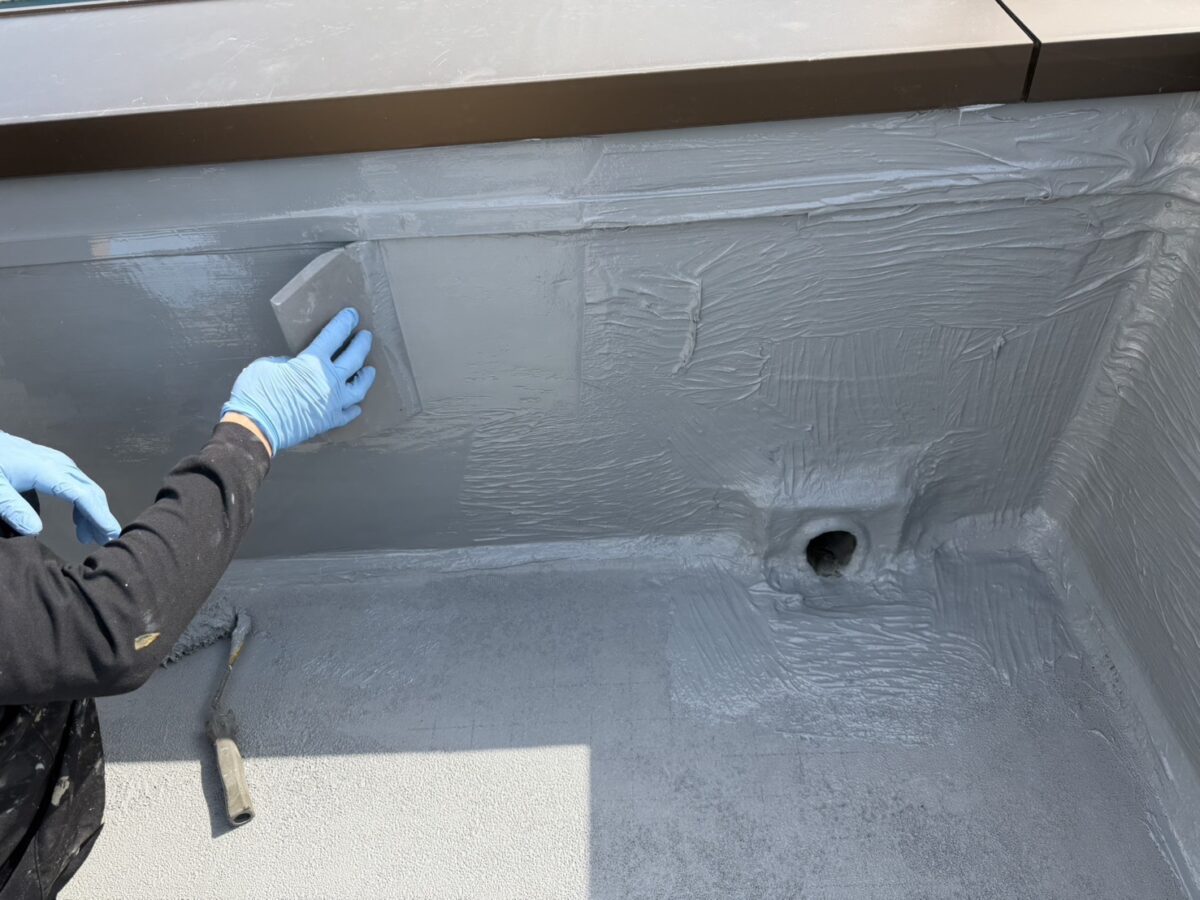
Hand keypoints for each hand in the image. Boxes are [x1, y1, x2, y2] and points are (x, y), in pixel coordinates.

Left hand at [0, 433, 121, 543]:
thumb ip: (13, 509)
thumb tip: (36, 531)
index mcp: (47, 470)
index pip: (84, 495)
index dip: (99, 516)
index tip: (110, 535)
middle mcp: (58, 463)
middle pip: (90, 491)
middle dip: (100, 517)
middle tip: (103, 542)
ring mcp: (56, 461)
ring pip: (85, 486)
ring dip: (92, 511)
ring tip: (89, 536)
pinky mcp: (51, 462)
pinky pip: (76, 482)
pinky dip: (83, 501)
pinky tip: (77, 517)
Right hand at [221, 307, 376, 453]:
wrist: (256, 428)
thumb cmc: (257, 395)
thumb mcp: (266, 365)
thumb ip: (285, 362)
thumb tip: (293, 365)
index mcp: (313, 362)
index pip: (334, 336)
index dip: (344, 323)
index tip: (352, 315)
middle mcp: (329, 381)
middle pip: (354, 358)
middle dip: (362, 344)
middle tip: (366, 336)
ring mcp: (333, 403)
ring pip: (359, 387)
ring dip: (366, 376)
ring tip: (370, 370)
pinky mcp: (329, 421)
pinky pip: (348, 414)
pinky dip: (354, 408)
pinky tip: (357, 406)